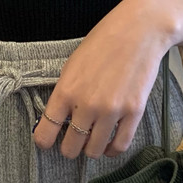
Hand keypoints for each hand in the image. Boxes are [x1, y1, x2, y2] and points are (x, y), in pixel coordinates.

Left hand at [32, 0, 182, 158]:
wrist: (138, 31)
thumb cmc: (103, 42)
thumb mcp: (72, 65)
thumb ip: (64, 93)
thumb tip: (58, 118)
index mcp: (66, 91)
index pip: (45, 131)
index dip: (44, 141)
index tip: (47, 141)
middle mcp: (86, 105)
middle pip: (70, 147)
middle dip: (69, 148)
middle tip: (73, 141)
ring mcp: (111, 110)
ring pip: (94, 151)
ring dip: (90, 150)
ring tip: (92, 141)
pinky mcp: (134, 112)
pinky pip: (120, 146)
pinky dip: (112, 150)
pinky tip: (109, 144)